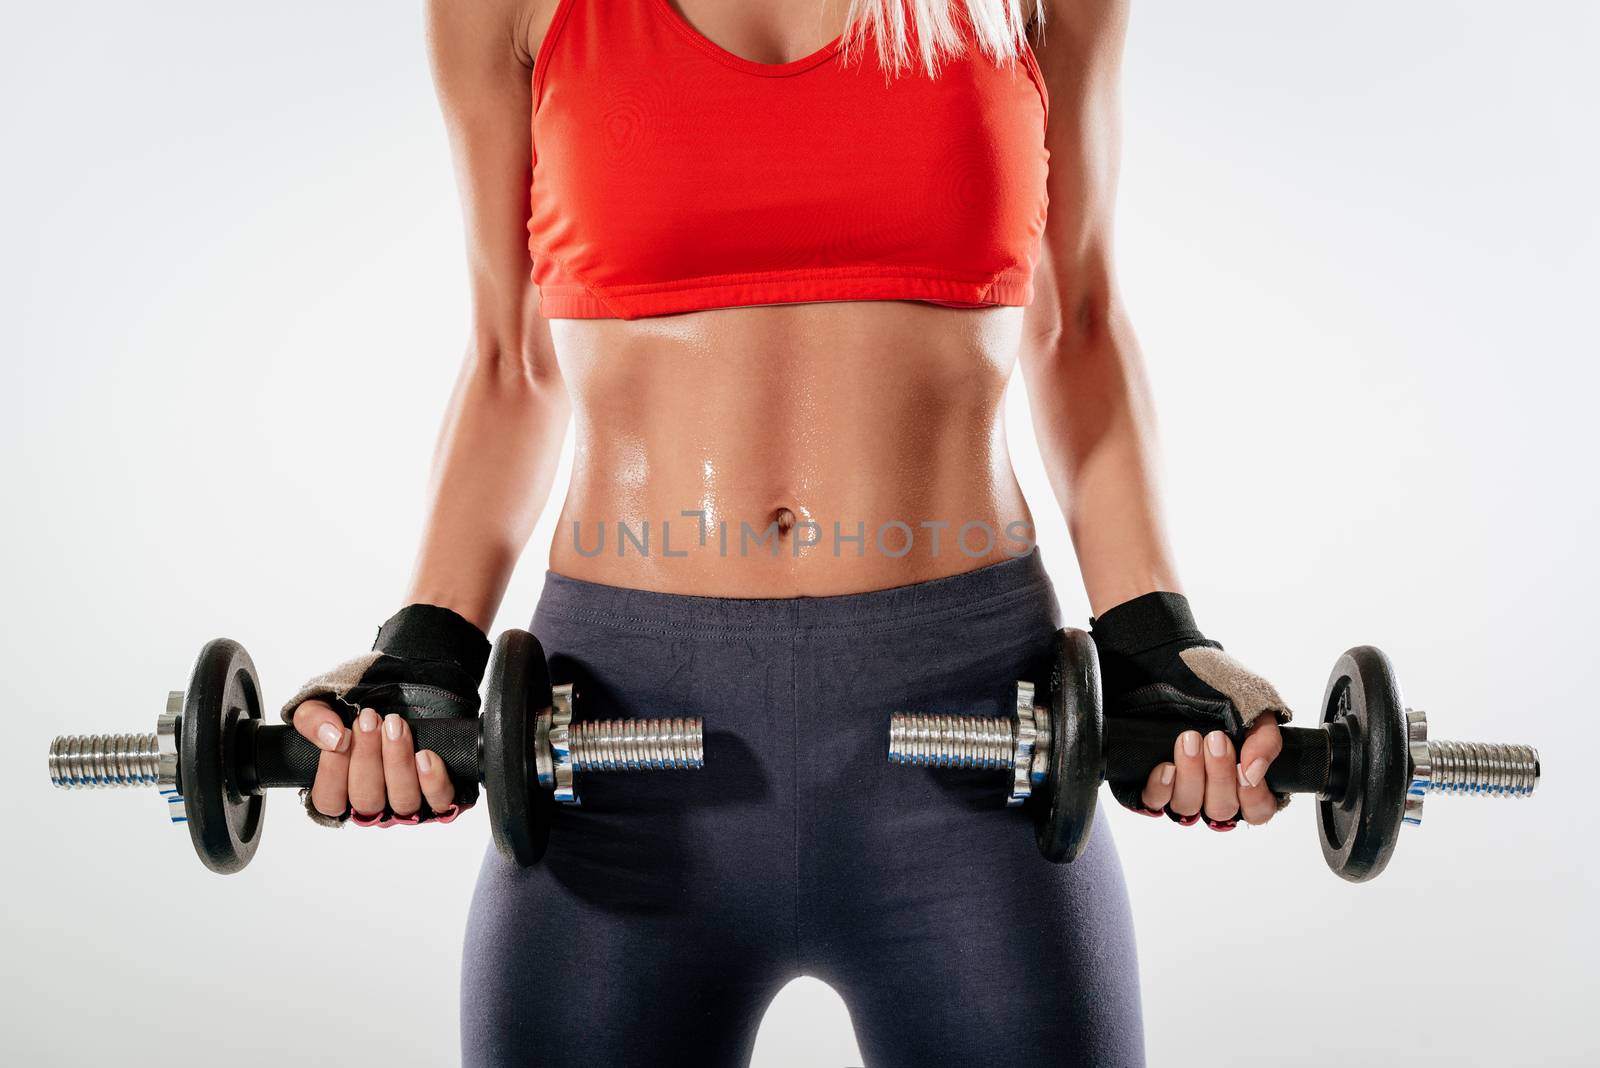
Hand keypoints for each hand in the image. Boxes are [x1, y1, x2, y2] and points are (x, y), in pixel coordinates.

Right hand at [291, 700, 457, 821]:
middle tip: (370, 719)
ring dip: (397, 762)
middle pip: (366, 800)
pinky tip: (425, 756)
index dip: (333, 772)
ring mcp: (407, 804)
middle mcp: (375, 805)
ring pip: (402, 801)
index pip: (329, 801)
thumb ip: (313, 721)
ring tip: (396, 726)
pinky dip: (432, 781)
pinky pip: (439, 800)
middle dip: (367, 757)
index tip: (342, 736)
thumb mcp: (324, 709)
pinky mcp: (439, 796)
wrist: (406, 698)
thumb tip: (331, 737)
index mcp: (343, 793)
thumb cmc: (362, 714)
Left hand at [1134, 716, 1284, 826]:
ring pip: (1188, 806)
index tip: (1245, 769)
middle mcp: (1213, 795)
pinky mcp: (1154, 789)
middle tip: (1215, 740)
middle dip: (1219, 775)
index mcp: (1244, 784)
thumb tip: (1254, 773)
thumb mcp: (1256, 714)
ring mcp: (1183, 794)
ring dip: (1191, 775)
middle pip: (1221, 810)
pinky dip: (1161, 787)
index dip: (1253, 796)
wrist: (1181, 679)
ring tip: (1189, 741)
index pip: (1258, 811)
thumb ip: (1266, 742)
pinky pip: (1154, 802)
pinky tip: (1166, 767)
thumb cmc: (1224, 701)